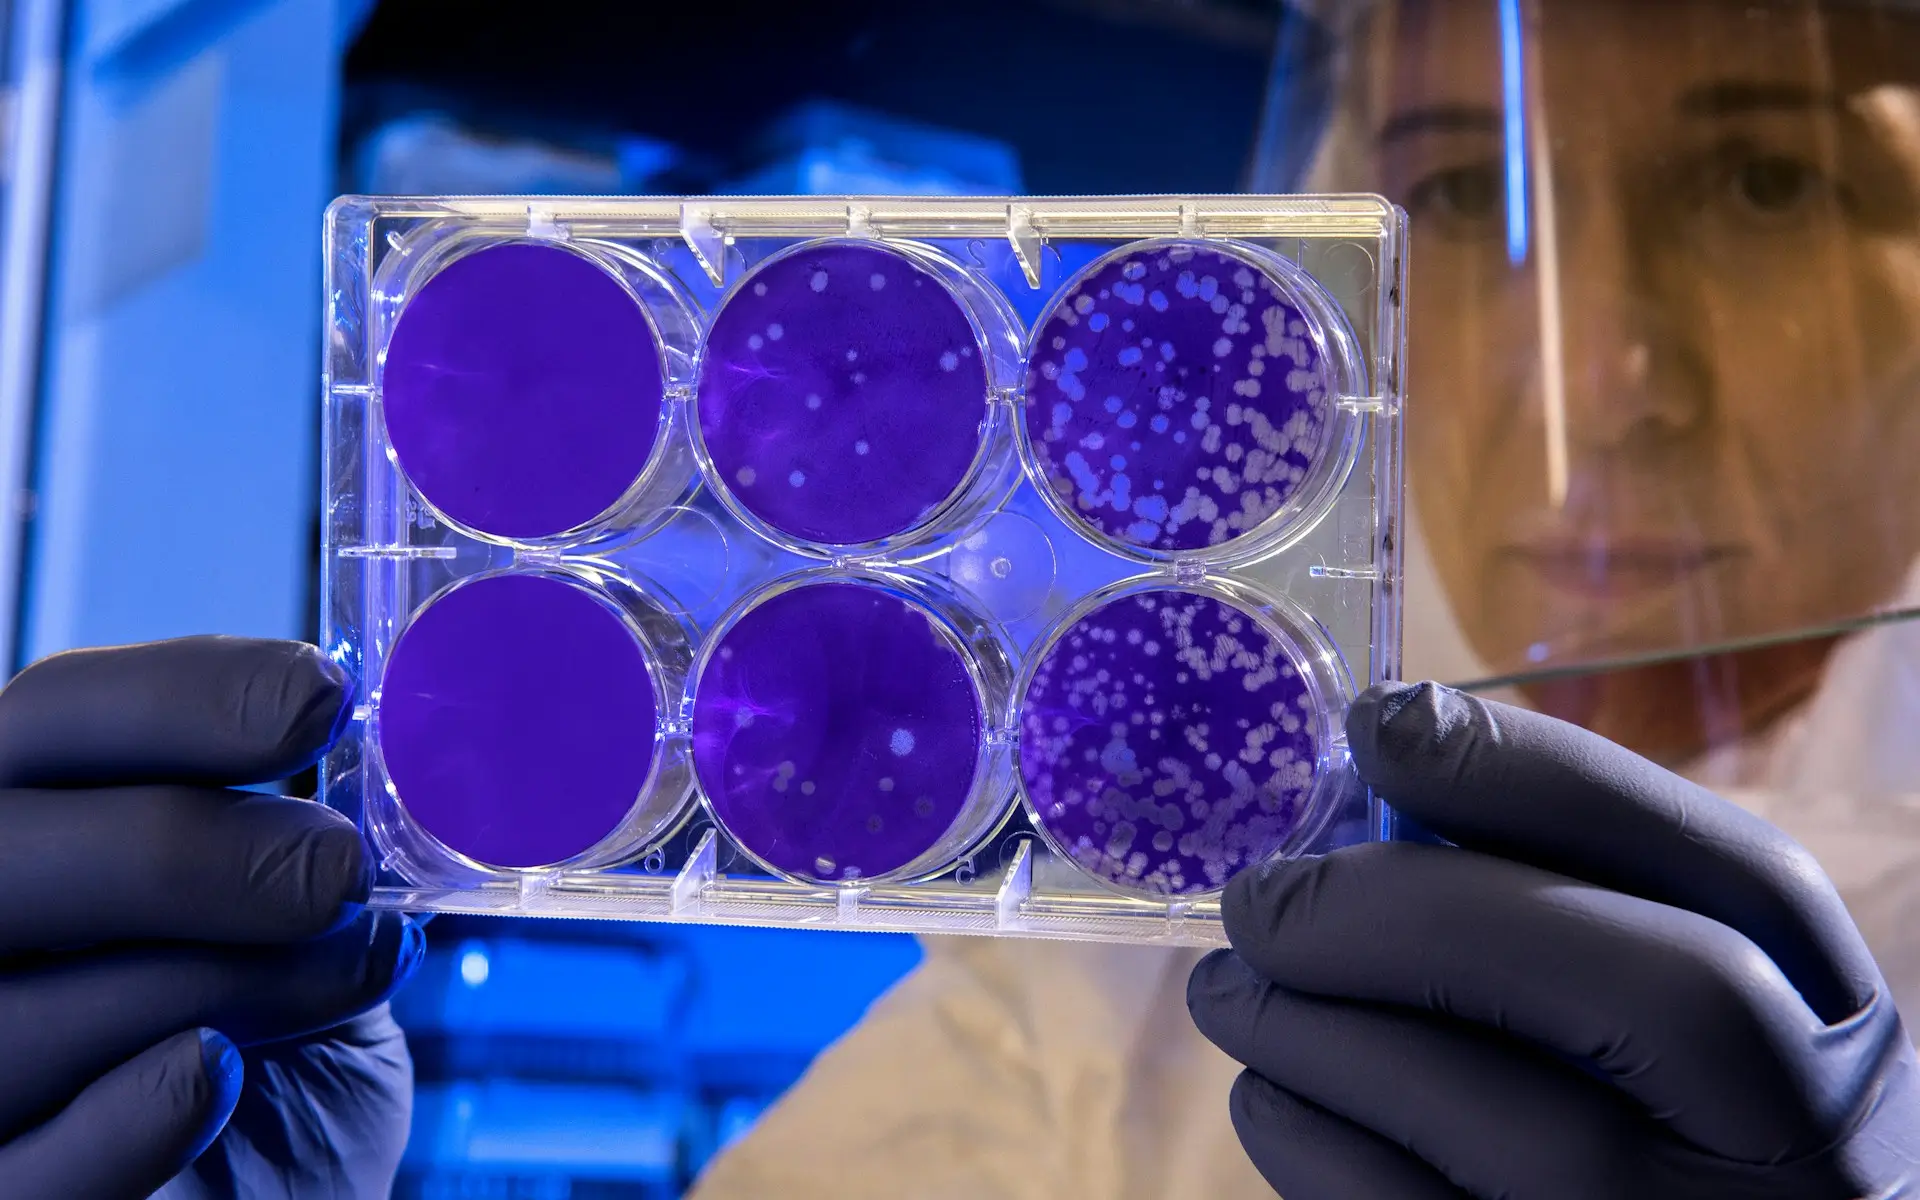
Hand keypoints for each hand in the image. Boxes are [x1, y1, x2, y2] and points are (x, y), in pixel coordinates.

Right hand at [0, 637, 421, 1198]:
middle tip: (334, 869)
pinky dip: (131, 1116)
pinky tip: (219, 1076)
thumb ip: (311, 849)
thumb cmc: (285, 1049)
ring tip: (346, 972)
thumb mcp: (308, 931)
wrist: (285, 1192)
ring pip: (14, 1016)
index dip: (181, 697)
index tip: (322, 700)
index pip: (53, 719)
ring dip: (211, 982)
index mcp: (34, 828)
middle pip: (0, 851)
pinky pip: (26, 1174)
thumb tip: (403, 754)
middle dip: (183, 848)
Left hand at [1188, 681, 1919, 1198]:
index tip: (1380, 723)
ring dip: (1310, 1028)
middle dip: (1417, 914)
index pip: (1743, 876)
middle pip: (1647, 992)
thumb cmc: (1642, 1121)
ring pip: (1491, 1116)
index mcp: (1832, 1030)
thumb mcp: (1670, 1004)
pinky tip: (1275, 1091)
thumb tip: (1385, 761)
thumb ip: (1571, 898)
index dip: (1551, 781)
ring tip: (1233, 989)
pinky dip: (1303, 1136)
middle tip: (1259, 896)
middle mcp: (1799, 1146)